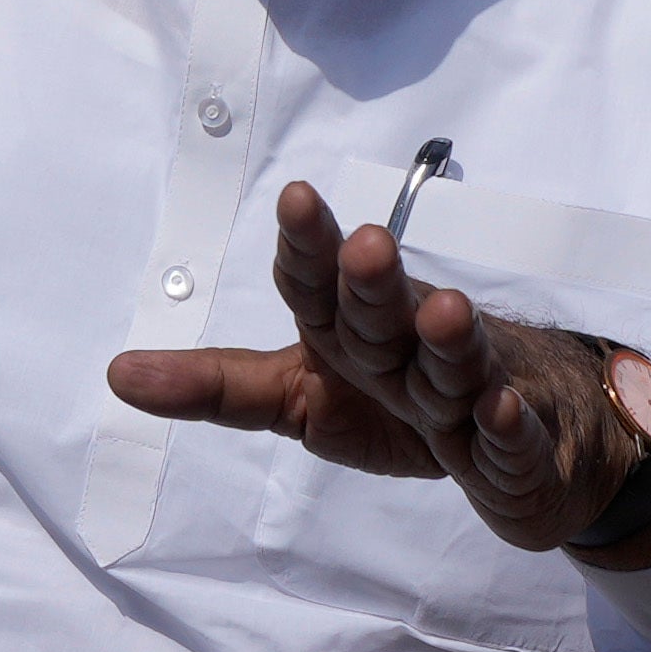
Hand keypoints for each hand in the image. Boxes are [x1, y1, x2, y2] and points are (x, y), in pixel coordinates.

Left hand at [108, 181, 650, 567]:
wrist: (534, 441)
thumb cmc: (403, 400)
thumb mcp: (303, 396)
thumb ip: (218, 386)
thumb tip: (116, 376)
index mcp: (355, 330)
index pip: (322, 283)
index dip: (309, 246)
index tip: (297, 197)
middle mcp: (412, 348)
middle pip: (389, 312)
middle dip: (375, 280)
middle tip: (365, 242)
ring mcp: (472, 394)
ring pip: (458, 362)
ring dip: (449, 338)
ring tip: (442, 307)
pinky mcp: (520, 454)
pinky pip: (512, 440)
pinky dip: (508, 426)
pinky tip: (497, 409)